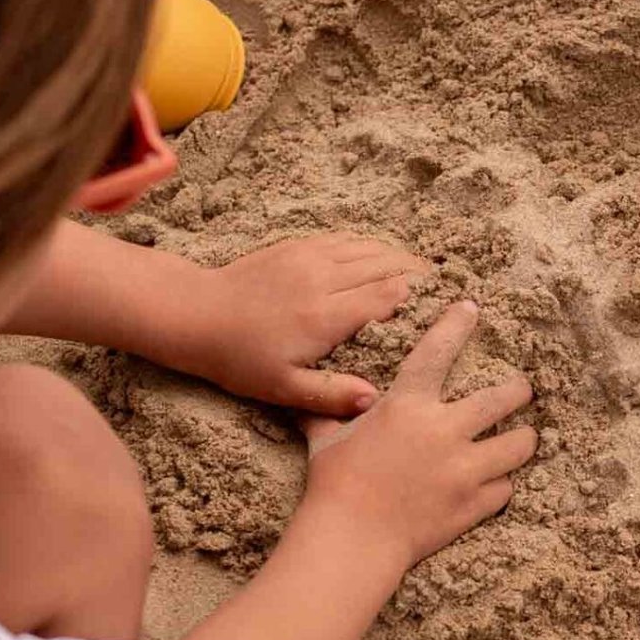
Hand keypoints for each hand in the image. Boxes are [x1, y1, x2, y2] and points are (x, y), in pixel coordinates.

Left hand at [182, 234, 425, 416]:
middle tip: (442, 281)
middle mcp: (322, 280)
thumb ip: (330, 395)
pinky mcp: (296, 246)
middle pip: (384, 266)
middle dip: (416, 272)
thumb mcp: (283, 389)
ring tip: (420, 267)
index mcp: (324, 317)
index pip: (385, 297)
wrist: (196, 315)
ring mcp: (308, 258)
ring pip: (367, 248)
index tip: (443, 301)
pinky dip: (369, 245)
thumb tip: (375, 400)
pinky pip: (344, 239)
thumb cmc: (239, 359)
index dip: (418, 296)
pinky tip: (381, 253)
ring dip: (397, 255)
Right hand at [302, 302, 535, 572]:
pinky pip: (505, 488)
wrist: (352, 539)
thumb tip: (301, 398)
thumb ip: (327, 411)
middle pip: (503, 398)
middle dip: (518, 390)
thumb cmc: (333, 484)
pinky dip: (501, 485)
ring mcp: (464, 469)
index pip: (437, 352)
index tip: (471, 309)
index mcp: (407, 407)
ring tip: (521, 437)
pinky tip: (495, 483)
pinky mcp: (473, 504)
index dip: (456, 326)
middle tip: (521, 389)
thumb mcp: (326, 438)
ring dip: (522, 439)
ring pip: (519, 444)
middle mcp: (444, 431)